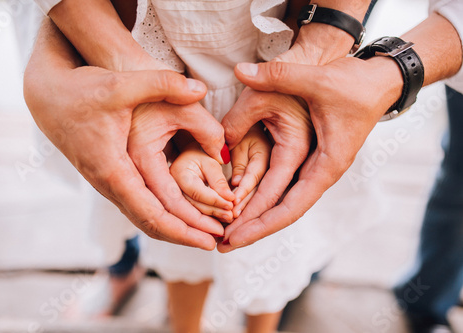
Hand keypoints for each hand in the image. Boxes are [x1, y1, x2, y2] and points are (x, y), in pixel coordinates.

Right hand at [25, 61, 224, 250]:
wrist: (49, 96)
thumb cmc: (83, 91)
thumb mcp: (123, 85)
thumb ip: (163, 85)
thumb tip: (200, 89)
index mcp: (114, 170)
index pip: (153, 214)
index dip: (185, 229)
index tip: (212, 237)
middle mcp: (109, 184)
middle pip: (151, 224)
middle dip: (185, 236)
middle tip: (217, 241)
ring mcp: (107, 184)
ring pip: (144, 218)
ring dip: (175, 228)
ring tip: (205, 231)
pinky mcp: (110, 178)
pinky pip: (139, 206)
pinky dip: (162, 215)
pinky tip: (181, 213)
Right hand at [169, 142, 234, 222]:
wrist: (186, 157)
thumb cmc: (200, 154)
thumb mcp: (211, 162)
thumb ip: (219, 180)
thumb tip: (230, 200)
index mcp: (177, 173)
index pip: (197, 193)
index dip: (216, 201)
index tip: (231, 205)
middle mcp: (169, 188)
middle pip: (192, 207)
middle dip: (213, 215)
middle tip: (231, 217)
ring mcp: (169, 198)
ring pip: (190, 215)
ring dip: (209, 221)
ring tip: (227, 220)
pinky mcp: (173, 205)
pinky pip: (188, 216)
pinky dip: (203, 221)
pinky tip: (217, 222)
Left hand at [218, 56, 402, 251]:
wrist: (378, 80)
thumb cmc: (352, 82)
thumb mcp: (312, 77)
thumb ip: (275, 75)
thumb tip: (239, 71)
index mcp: (326, 165)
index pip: (288, 207)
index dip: (258, 224)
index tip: (232, 238)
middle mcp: (322, 174)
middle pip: (283, 213)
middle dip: (253, 230)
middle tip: (221, 244)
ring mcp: (318, 169)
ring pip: (284, 204)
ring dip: (258, 218)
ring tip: (229, 231)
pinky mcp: (312, 161)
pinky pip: (286, 188)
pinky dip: (266, 200)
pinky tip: (246, 206)